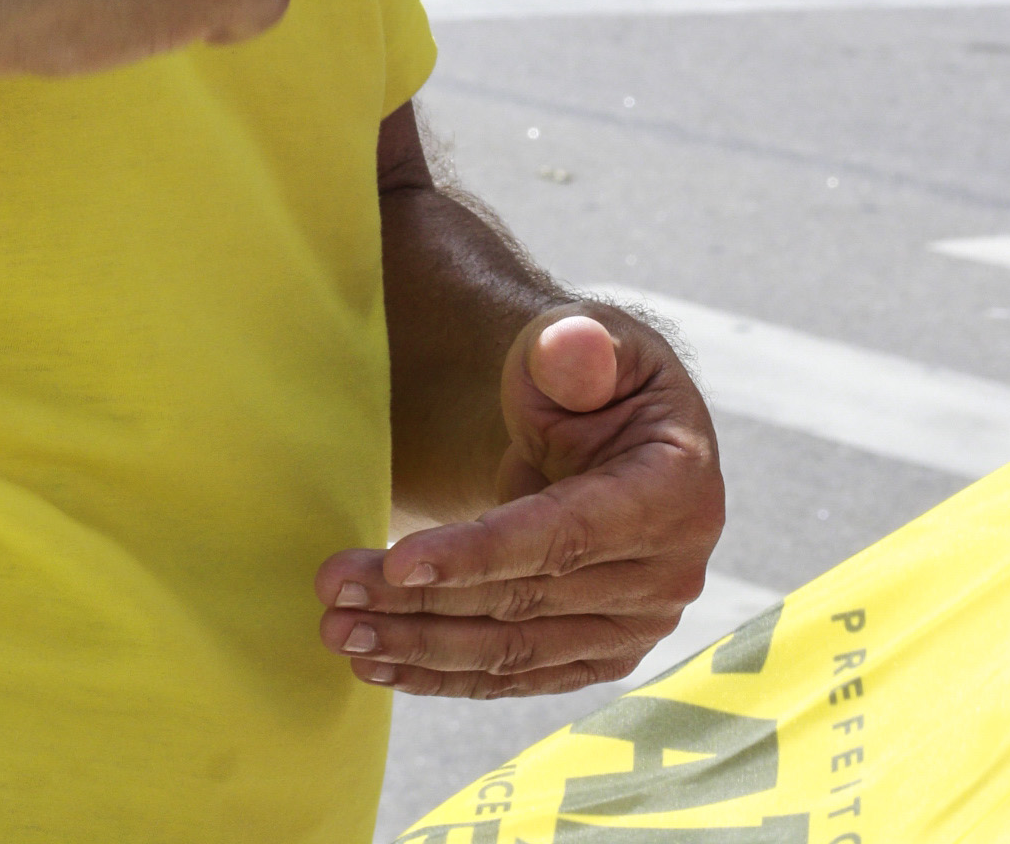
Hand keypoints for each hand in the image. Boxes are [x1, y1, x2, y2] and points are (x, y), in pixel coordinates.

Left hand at [315, 307, 721, 696]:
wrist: (597, 417)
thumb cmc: (586, 369)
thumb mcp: (587, 336)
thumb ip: (578, 348)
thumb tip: (570, 352)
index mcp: (678, 490)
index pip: (567, 534)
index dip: (480, 552)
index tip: (397, 559)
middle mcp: (669, 573)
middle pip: (526, 599)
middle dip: (421, 598)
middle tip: (331, 588)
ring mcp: (636, 625)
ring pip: (513, 649)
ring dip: (419, 646)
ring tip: (338, 629)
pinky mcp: (598, 654)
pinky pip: (515, 673)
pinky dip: (445, 673)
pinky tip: (380, 662)